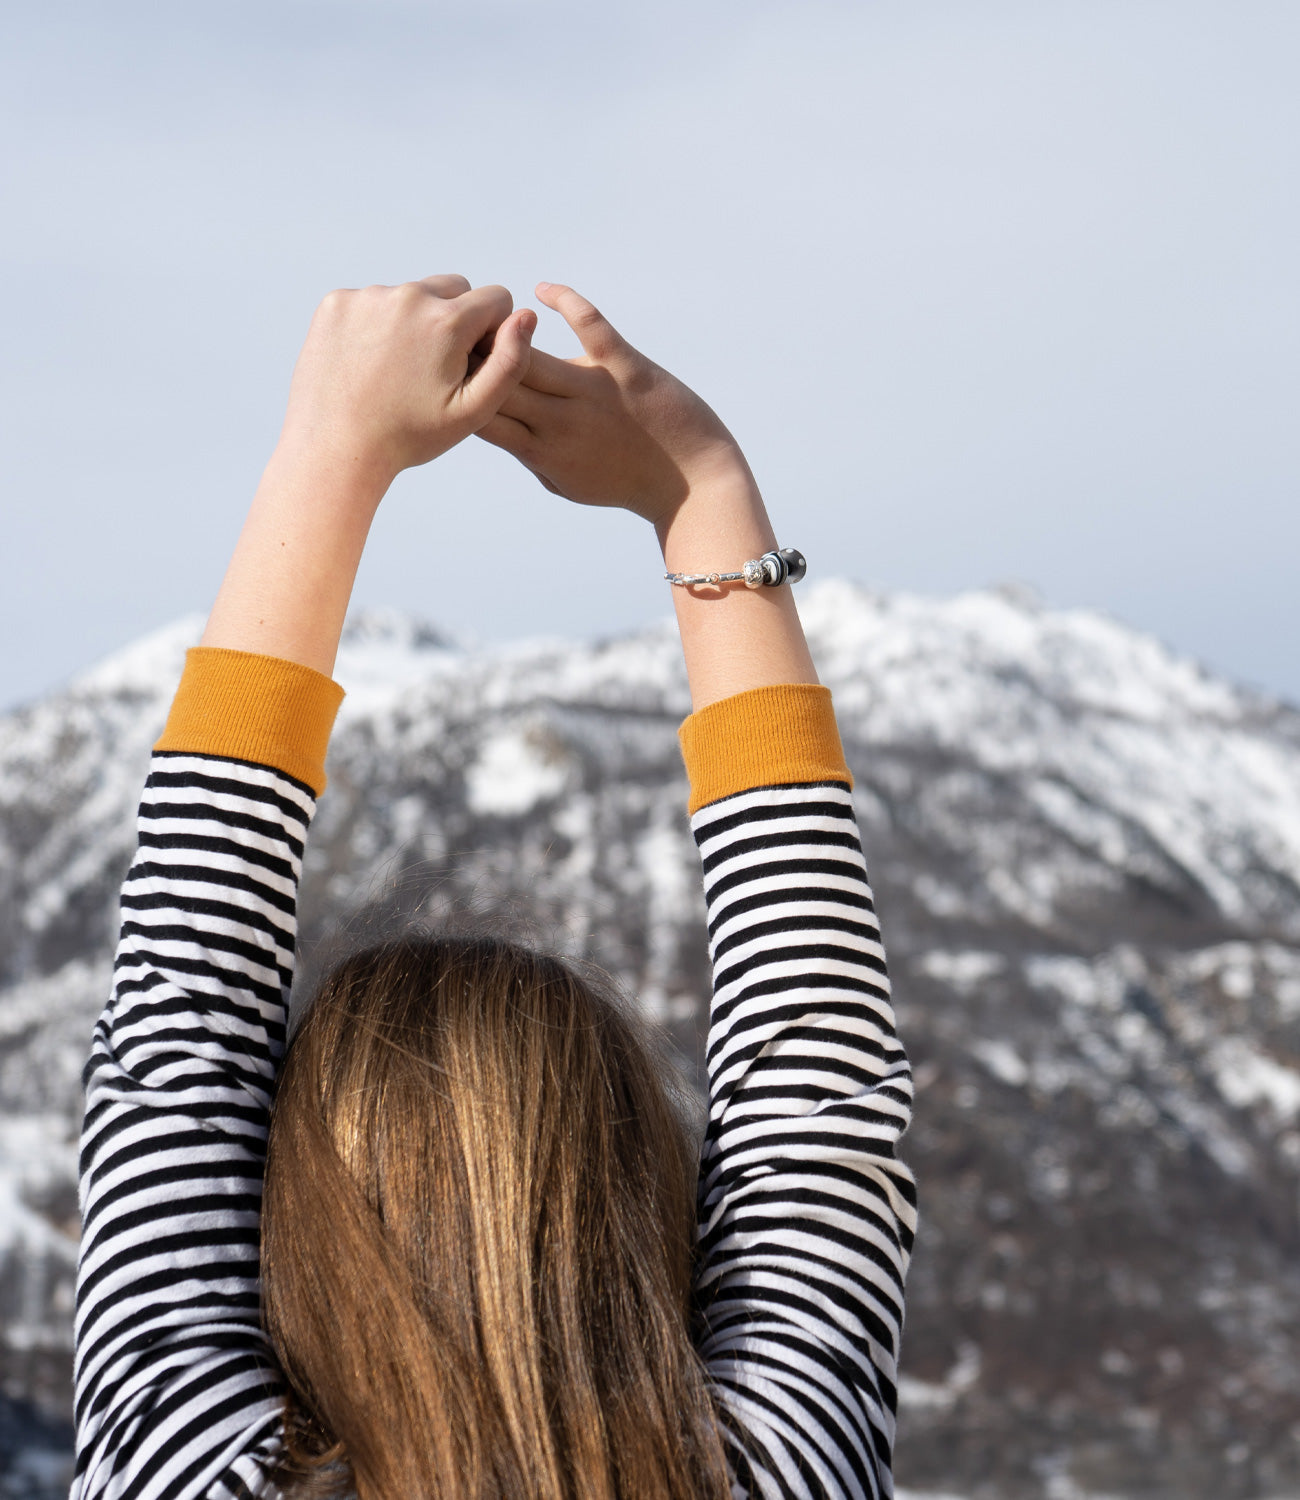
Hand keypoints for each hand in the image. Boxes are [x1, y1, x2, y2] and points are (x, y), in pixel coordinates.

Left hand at [278, 274, 535, 482]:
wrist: (336, 448)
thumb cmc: (409, 436)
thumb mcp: (473, 411)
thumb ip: (510, 361)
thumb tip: (527, 314)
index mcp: (447, 321)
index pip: (495, 298)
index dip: (492, 331)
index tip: (472, 362)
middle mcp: (408, 297)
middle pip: (454, 288)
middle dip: (454, 320)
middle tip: (434, 368)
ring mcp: (368, 296)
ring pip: (412, 295)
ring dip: (414, 322)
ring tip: (398, 370)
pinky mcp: (337, 303)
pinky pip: (374, 300)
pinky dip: (377, 324)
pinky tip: (370, 362)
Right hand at [477, 283, 751, 525]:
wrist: (693, 485)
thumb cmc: (623, 483)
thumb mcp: (565, 482)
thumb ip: (528, 455)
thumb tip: (495, 424)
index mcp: (541, 452)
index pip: (481, 416)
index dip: (459, 391)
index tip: (446, 372)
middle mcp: (561, 423)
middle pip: (497, 382)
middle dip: (471, 356)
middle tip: (457, 329)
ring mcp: (594, 393)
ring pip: (529, 355)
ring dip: (505, 330)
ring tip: (493, 312)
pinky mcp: (628, 368)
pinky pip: (590, 325)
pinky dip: (564, 301)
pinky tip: (542, 290)